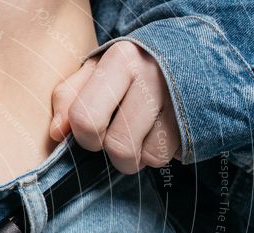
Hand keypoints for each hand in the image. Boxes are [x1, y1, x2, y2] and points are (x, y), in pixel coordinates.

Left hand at [49, 41, 180, 173]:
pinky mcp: (196, 118)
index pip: (86, 119)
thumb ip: (68, 99)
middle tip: (115, 135)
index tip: (91, 130)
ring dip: (133, 157)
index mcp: (120, 59)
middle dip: (109, 151)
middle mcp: (153, 74)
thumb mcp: (94, 74)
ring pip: (142, 156)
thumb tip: (56, 133)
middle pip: (117, 145)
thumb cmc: (126, 71)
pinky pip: (163, 157)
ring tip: (136, 134)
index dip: (83, 136)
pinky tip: (155, 134)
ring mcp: (179, 96)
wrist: (188, 55)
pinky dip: (153, 154)